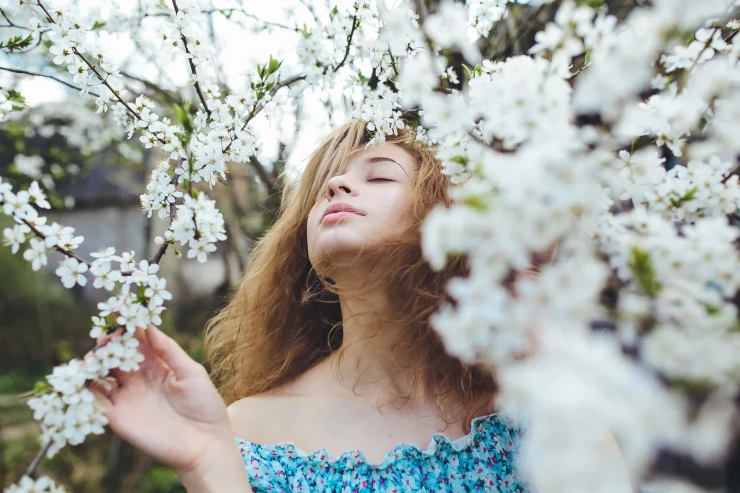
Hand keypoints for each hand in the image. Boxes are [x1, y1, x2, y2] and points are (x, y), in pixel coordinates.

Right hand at [89, 325, 234, 476]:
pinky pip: (96, 402)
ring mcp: (126, 397)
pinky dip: (87, 390)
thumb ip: (169, 351)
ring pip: (101, 376)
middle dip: (108, 343)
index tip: (120, 312)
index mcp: (157, 365)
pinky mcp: (118, 418)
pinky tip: (86, 379)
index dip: (128, 327)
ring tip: (94, 355)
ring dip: (94, 364)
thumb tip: (149, 327)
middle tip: (105, 334)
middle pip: (116, 356)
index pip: (137, 342)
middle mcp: (138, 379)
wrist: (204, 443)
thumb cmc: (204, 405)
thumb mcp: (191, 372)